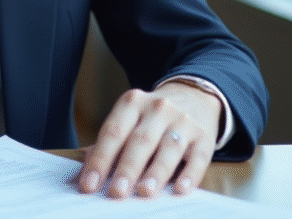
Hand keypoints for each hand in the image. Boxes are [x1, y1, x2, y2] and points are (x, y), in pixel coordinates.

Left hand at [76, 82, 221, 198]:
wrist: (193, 97)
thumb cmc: (151, 118)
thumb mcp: (130, 119)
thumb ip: (110, 143)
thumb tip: (87, 169)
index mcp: (132, 103)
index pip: (112, 132)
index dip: (100, 159)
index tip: (89, 184)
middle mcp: (158, 108)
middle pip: (140, 140)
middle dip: (127, 168)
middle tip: (116, 192)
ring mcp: (183, 120)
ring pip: (169, 148)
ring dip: (156, 172)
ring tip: (144, 192)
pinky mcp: (204, 136)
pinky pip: (198, 157)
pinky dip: (190, 174)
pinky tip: (181, 190)